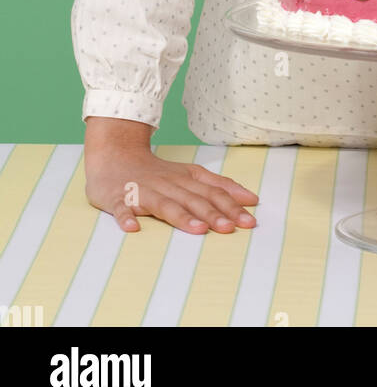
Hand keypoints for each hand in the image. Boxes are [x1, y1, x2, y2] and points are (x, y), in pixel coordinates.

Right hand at [86, 144, 259, 234]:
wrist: (115, 156)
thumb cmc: (157, 172)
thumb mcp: (190, 175)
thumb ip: (219, 186)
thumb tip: (251, 199)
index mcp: (186, 178)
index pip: (212, 192)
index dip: (231, 205)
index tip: (249, 220)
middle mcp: (168, 183)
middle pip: (193, 199)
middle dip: (213, 214)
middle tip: (230, 228)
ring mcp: (143, 191)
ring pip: (164, 204)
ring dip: (181, 217)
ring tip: (198, 230)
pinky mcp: (118, 198)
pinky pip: (122, 208)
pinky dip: (126, 218)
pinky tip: (132, 228)